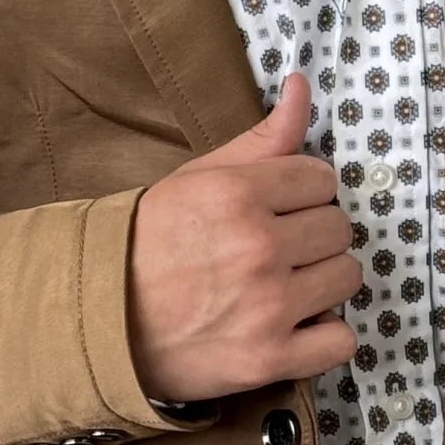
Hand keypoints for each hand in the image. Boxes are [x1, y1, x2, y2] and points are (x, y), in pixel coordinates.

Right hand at [126, 71, 367, 404]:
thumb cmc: (146, 242)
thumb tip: (302, 86)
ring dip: (322, 282)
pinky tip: (294, 326)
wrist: (97, 319)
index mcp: (237, 194)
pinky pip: (341, 340)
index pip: (322, 179)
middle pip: (338, 228)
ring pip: (347, 278)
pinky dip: (323, 336)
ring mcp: (268, 307)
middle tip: (276, 249)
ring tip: (283, 286)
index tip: (278, 209)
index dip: (302, 193)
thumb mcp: (198, 177)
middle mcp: (258, 247)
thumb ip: (261, 138)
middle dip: (312, 235)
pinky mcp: (269, 358)